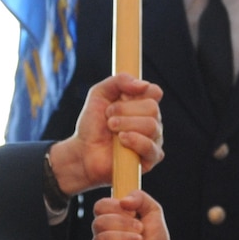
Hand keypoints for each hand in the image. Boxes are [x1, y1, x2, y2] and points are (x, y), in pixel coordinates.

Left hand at [50, 75, 163, 194]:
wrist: (83, 152)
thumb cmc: (93, 124)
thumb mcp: (99, 94)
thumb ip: (119, 81)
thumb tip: (144, 85)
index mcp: (142, 104)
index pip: (155, 92)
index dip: (139, 92)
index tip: (121, 98)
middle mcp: (152, 120)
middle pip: (152, 107)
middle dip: (125, 110)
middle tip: (109, 118)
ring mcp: (154, 140)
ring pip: (152, 126)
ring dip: (126, 125)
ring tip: (111, 129)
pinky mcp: (151, 158)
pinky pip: (151, 147)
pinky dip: (135, 141)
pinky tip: (122, 141)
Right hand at [92, 191, 179, 239]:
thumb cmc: (154, 236)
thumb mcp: (152, 210)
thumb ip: (140, 198)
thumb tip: (124, 200)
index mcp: (111, 217)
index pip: (100, 206)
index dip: (116, 208)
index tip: (134, 213)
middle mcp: (103, 232)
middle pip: (99, 222)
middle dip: (123, 224)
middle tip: (140, 229)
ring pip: (101, 239)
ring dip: (124, 238)